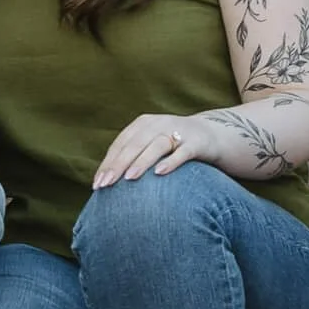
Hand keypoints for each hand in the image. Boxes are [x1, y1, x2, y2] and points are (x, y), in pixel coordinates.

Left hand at [92, 113, 223, 188]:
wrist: (211, 135)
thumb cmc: (173, 147)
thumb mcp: (151, 146)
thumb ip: (132, 158)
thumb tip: (105, 183)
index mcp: (143, 124)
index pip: (121, 144)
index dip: (108, 163)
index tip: (97, 184)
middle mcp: (159, 124)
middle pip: (134, 144)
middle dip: (118, 165)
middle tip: (106, 184)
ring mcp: (178, 131)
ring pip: (156, 146)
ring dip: (141, 162)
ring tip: (128, 179)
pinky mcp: (196, 142)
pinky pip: (182, 152)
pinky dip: (171, 162)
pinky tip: (159, 173)